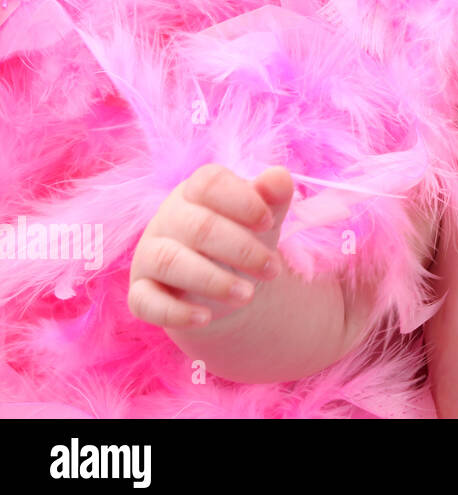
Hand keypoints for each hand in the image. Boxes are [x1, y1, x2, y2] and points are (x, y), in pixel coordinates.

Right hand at [128, 164, 294, 330]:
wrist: (224, 288)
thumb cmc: (245, 241)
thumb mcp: (264, 219)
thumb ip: (273, 196)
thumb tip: (279, 177)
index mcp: (196, 192)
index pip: (210, 183)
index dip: (243, 201)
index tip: (269, 223)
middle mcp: (167, 219)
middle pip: (199, 227)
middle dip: (242, 250)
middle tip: (273, 270)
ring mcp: (149, 255)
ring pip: (170, 262)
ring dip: (213, 281)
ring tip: (248, 296)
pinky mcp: (140, 292)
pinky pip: (144, 301)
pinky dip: (174, 312)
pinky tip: (205, 318)